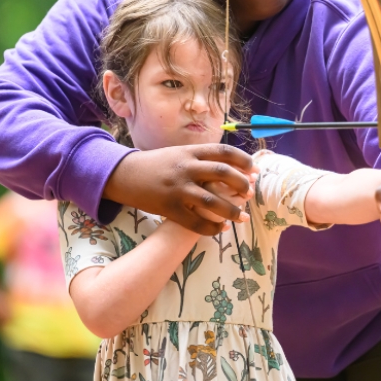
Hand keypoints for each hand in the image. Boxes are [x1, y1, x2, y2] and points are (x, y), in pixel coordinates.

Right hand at [105, 144, 256, 235]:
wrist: (126, 175)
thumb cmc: (159, 164)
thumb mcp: (181, 153)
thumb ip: (204, 158)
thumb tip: (235, 166)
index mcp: (191, 151)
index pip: (225, 152)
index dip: (244, 161)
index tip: (255, 170)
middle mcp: (186, 167)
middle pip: (223, 173)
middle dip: (242, 184)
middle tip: (250, 193)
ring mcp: (178, 188)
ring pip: (213, 200)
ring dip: (232, 210)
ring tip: (242, 216)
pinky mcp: (169, 208)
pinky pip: (196, 222)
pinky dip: (212, 227)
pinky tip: (222, 228)